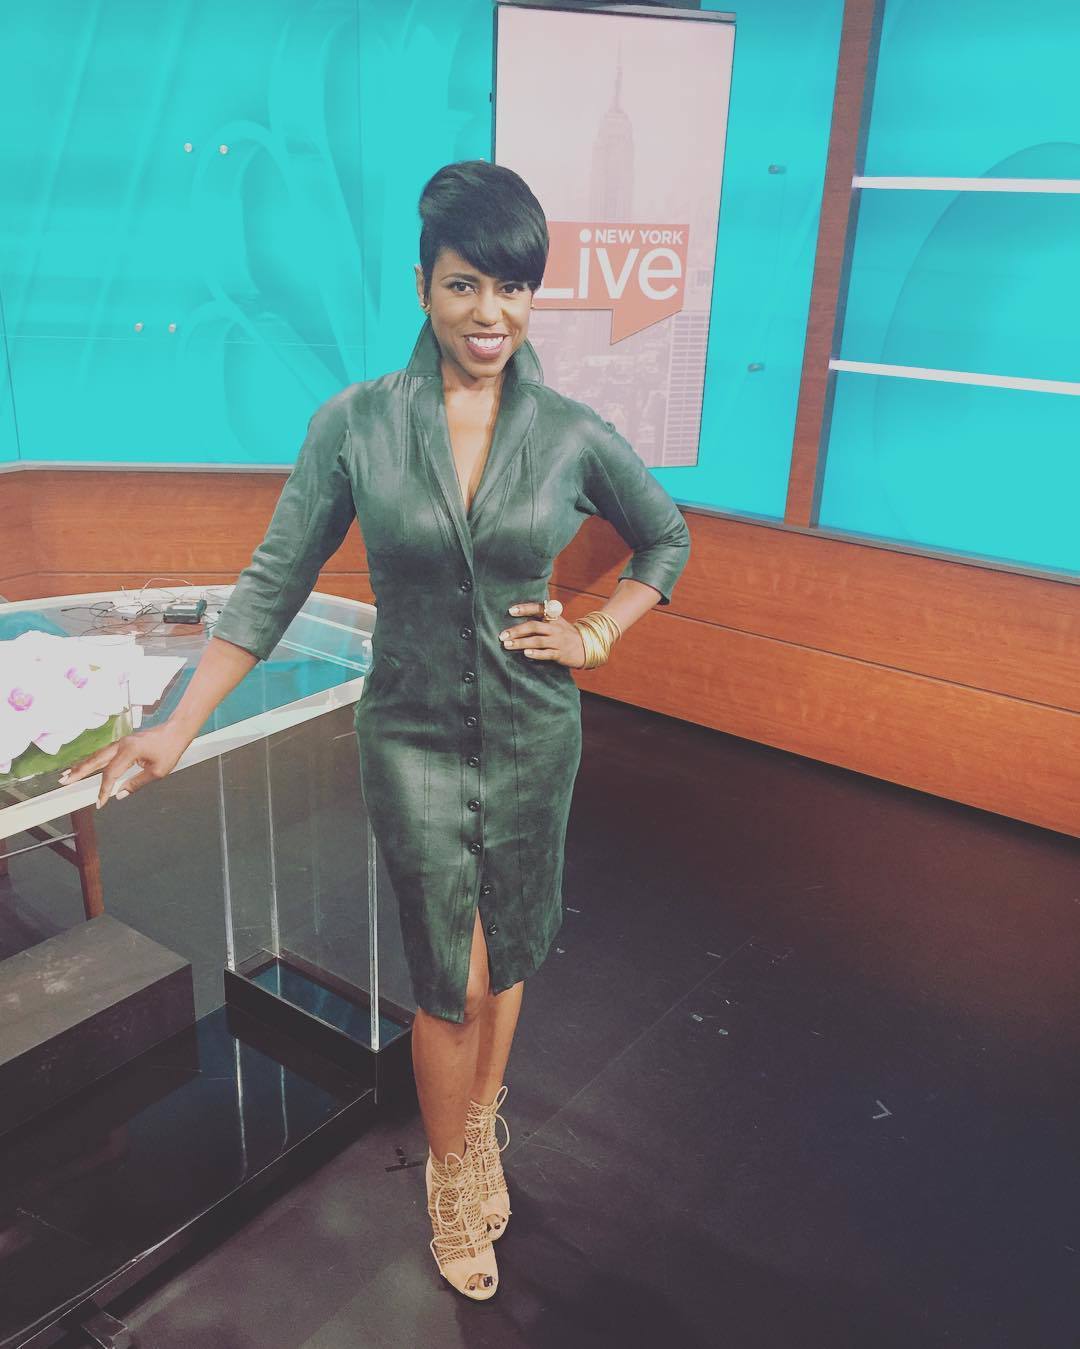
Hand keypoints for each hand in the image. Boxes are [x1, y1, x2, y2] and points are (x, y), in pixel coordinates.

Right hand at [58, 723, 191, 808]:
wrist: (177, 730)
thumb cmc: (171, 750)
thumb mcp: (158, 771)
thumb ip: (137, 783)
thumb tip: (120, 795)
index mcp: (129, 751)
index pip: (110, 773)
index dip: (103, 789)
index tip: (100, 802)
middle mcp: (121, 745)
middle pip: (96, 760)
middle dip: (79, 771)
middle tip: (63, 780)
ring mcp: (121, 742)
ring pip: (98, 755)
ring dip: (83, 765)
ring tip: (68, 774)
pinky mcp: (124, 742)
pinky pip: (104, 752)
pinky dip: (93, 760)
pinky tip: (86, 765)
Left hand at [498, 600, 585, 668]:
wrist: (586, 646)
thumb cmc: (565, 634)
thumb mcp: (557, 622)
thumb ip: (542, 618)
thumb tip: (517, 617)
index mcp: (554, 617)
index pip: (538, 609)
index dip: (525, 609)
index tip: (510, 610)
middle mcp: (555, 628)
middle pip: (534, 626)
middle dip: (517, 630)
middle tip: (502, 635)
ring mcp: (558, 641)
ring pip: (538, 641)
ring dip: (521, 643)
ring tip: (507, 645)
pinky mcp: (560, 654)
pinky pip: (547, 654)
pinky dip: (536, 654)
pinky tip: (526, 653)